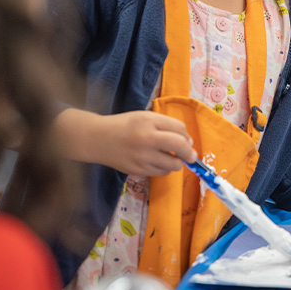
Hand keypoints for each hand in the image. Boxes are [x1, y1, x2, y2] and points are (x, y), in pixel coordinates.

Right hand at [53, 107, 196, 175]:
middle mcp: (147, 138)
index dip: (186, 135)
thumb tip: (188, 141)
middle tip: (191, 156)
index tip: (187, 140)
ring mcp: (142, 156)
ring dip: (177, 162)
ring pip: (173, 164)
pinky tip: (159, 162)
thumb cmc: (125, 125)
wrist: (99, 139)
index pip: (179, 128)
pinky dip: (165, 168)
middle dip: (190, 153)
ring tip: (171, 158)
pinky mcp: (138, 170)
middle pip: (180, 146)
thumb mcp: (144, 117)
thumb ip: (166, 125)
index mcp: (149, 121)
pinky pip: (161, 172)